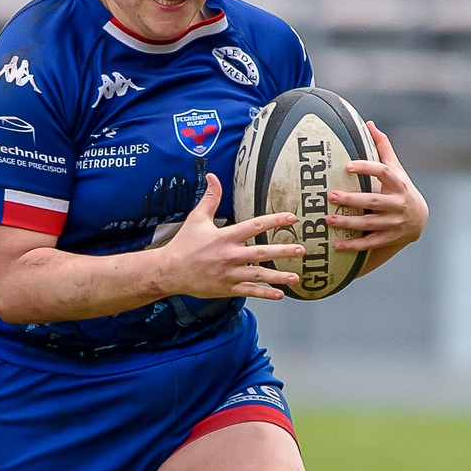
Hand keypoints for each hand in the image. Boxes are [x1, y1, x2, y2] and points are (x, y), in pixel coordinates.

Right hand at [157, 174, 304, 300]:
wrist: (169, 271)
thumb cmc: (183, 244)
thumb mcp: (196, 218)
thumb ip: (210, 198)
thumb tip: (212, 176)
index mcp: (225, 237)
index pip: (254, 226)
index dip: (274, 221)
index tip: (291, 218)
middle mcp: (230, 255)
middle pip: (262, 253)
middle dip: (283, 251)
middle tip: (301, 250)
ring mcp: (229, 274)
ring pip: (259, 275)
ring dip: (279, 276)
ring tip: (296, 277)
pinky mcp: (226, 288)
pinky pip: (249, 291)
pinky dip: (265, 294)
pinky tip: (280, 294)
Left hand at [327, 122, 426, 254]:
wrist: (419, 220)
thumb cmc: (400, 188)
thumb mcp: (396, 169)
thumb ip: (383, 148)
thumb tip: (369, 123)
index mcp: (398, 184)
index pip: (384, 172)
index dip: (367, 168)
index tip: (347, 165)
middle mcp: (398, 204)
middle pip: (373, 201)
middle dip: (352, 199)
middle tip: (330, 195)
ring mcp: (394, 223)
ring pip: (370, 223)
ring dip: (348, 222)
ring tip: (328, 219)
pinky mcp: (389, 238)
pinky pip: (371, 243)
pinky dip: (354, 245)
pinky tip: (337, 245)